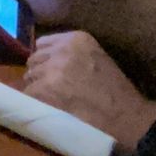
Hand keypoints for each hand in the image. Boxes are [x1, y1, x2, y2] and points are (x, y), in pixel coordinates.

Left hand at [22, 32, 155, 153]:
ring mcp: (52, 68)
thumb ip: (72, 53)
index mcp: (77, 38)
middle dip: (41, 74)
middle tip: (55, 90)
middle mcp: (62, 49)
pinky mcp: (45, 89)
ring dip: (38, 89)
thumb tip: (47, 59)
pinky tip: (50, 108)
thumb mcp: (97, 58)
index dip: (46, 59)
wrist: (127, 117)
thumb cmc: (116, 92)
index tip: (53, 71)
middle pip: (34, 60)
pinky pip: (29, 95)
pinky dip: (35, 103)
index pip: (43, 43)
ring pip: (29, 77)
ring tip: (56, 100)